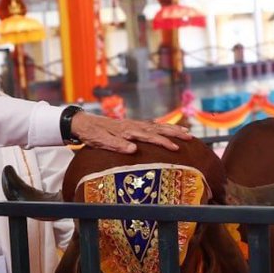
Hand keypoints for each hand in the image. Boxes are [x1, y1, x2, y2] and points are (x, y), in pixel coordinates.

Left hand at [69, 111, 191, 153]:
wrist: (83, 123)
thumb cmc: (92, 134)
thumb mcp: (102, 141)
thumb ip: (117, 145)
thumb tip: (133, 149)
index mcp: (128, 130)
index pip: (150, 136)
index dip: (164, 142)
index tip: (176, 148)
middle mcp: (133, 125)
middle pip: (158, 128)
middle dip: (175, 133)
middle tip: (190, 137)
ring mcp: (133, 124)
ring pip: (157, 126)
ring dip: (172, 129)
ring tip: (187, 133)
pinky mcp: (131, 125)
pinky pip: (150, 125)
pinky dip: (161, 127)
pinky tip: (167, 129)